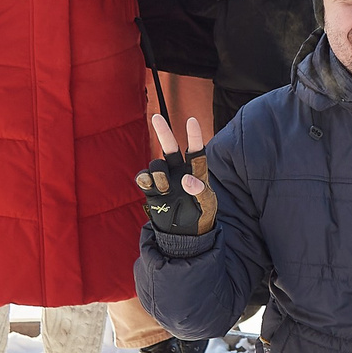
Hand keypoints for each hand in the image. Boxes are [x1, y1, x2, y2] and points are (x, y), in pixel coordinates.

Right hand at [136, 114, 212, 236]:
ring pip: (156, 165)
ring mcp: (164, 180)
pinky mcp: (151, 190)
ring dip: (159, 174)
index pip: (196, 150)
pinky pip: (143, 177)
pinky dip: (144, 178)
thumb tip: (187, 179)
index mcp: (196, 171)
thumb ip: (200, 191)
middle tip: (157, 117)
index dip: (194, 136)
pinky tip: (151, 186)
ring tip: (165, 189)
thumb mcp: (208, 205)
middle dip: (164, 132)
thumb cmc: (202, 215)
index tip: (191, 121)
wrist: (185, 234)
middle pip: (170, 148)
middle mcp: (179, 171)